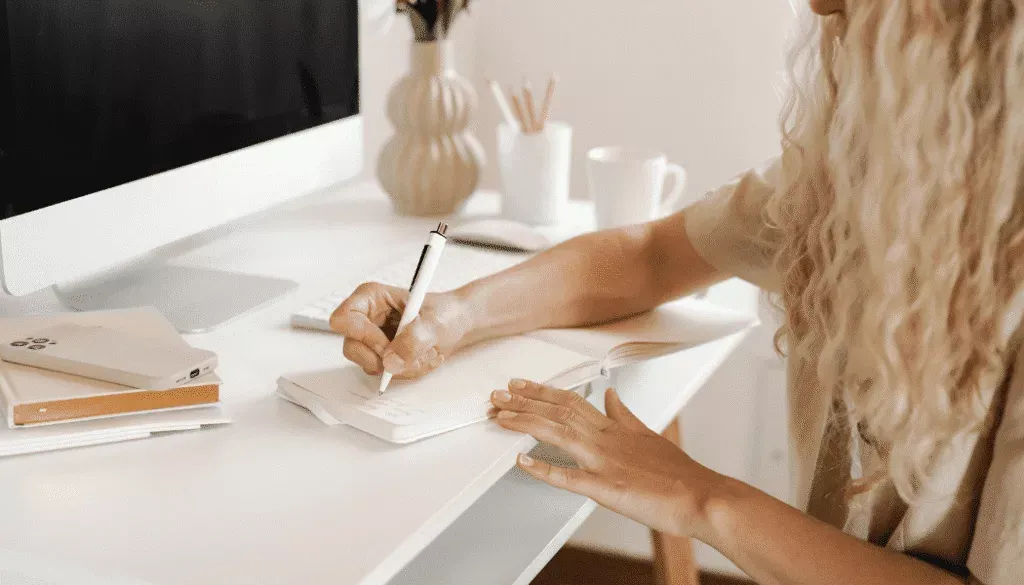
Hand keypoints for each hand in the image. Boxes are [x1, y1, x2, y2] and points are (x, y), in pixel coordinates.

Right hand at [330, 283, 474, 378]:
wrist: (457, 324)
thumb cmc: (445, 313)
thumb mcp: (434, 323)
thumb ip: (413, 340)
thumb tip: (391, 362)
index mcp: (371, 298)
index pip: (343, 319)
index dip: (362, 336)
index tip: (387, 345)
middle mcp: (366, 318)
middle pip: (351, 348)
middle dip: (385, 358)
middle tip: (413, 354)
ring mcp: (371, 339)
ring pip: (369, 365)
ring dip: (402, 366)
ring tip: (425, 353)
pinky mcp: (380, 355)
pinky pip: (384, 374)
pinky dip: (407, 371)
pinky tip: (422, 358)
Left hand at [490, 379, 724, 538]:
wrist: (701, 496)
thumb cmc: (678, 474)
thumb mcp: (648, 435)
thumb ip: (623, 416)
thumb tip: (609, 396)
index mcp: (614, 428)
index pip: (570, 401)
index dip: (542, 392)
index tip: (520, 385)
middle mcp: (606, 440)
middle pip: (558, 412)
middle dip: (524, 402)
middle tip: (498, 395)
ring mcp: (605, 462)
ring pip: (558, 434)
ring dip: (526, 423)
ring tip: (501, 416)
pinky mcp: (607, 488)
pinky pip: (570, 477)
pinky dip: (544, 469)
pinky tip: (522, 462)